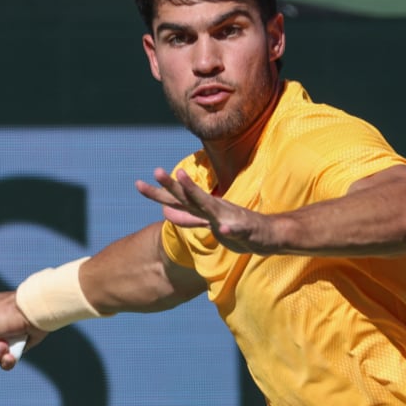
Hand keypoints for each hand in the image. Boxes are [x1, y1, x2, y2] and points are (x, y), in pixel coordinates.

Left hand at [136, 167, 279, 253]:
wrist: (268, 235)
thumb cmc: (235, 228)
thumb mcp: (206, 223)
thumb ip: (186, 217)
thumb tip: (164, 211)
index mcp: (203, 209)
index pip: (176, 199)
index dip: (157, 193)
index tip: (137, 184)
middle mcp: (213, 209)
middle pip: (188, 196)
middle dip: (172, 184)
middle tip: (156, 170)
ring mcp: (228, 217)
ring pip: (209, 205)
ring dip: (195, 192)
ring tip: (182, 178)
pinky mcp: (244, 229)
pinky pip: (236, 230)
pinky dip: (230, 230)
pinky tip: (223, 229)